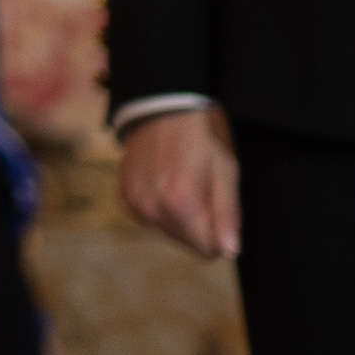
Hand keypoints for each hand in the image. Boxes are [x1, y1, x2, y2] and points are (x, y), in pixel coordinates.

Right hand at [119, 103, 239, 260]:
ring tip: (182, 181)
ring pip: (169, 232)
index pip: (208, 251)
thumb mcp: (225, 168)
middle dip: (200, 224)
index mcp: (181, 204)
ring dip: (179, 217)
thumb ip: (227, 212)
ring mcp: (135, 204)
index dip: (220, 233)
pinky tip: (165, 181)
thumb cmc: (200, 134)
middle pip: (188, 243)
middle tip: (202, 188)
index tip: (220, 206)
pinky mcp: (125, 198)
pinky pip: (150, 219)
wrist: (159, 104)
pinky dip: (160, 207)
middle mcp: (153, 210)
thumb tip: (229, 250)